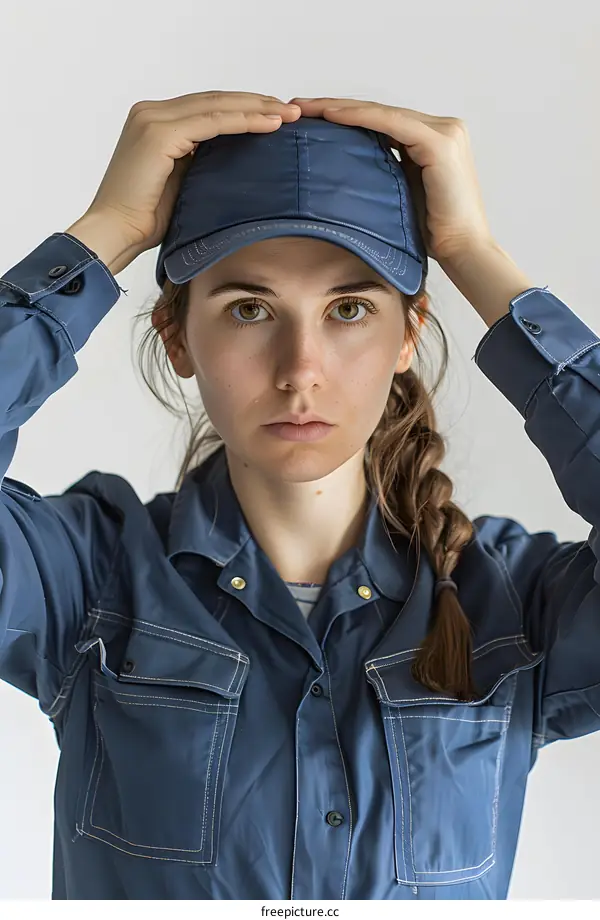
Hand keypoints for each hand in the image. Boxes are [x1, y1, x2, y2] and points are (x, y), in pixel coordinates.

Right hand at [81, 91, 300, 256]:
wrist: (114, 233)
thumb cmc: (144, 220)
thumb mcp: (180, 183)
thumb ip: (199, 163)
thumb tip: (234, 161)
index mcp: (154, 122)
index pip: (207, 107)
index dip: (243, 108)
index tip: (276, 116)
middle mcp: (151, 112)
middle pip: (215, 100)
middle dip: (256, 103)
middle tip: (292, 110)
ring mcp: (153, 119)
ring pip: (217, 106)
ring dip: (257, 109)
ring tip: (289, 114)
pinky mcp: (159, 134)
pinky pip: (212, 122)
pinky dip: (244, 121)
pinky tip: (270, 125)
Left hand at [288, 97, 494, 263]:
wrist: (463, 252)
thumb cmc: (432, 235)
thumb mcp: (400, 196)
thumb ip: (384, 173)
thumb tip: (345, 170)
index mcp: (434, 139)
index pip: (382, 121)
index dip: (345, 116)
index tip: (309, 117)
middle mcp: (442, 128)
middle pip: (379, 112)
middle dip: (336, 107)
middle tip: (296, 106)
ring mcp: (444, 132)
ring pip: (382, 113)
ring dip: (340, 108)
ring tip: (305, 107)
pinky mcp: (440, 143)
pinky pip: (391, 124)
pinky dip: (359, 118)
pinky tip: (331, 115)